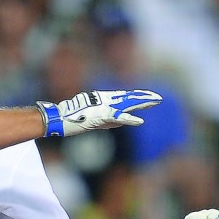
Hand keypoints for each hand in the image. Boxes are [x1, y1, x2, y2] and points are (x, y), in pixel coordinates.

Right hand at [36, 89, 161, 136]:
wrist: (61, 117)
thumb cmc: (73, 117)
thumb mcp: (94, 118)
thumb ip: (109, 120)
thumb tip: (121, 122)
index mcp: (105, 101)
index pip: (126, 98)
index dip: (139, 97)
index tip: (150, 98)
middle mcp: (106, 101)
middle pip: (129, 98)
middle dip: (144, 98)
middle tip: (158, 98)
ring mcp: (104, 107)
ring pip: (127, 104)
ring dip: (141, 104)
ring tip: (155, 102)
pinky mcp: (102, 115)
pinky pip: (119, 118)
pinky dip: (130, 120)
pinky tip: (140, 121)